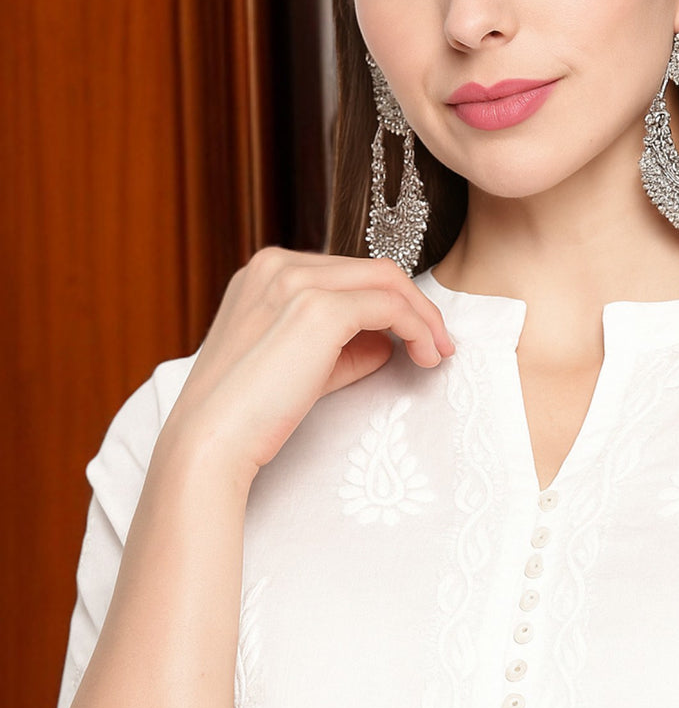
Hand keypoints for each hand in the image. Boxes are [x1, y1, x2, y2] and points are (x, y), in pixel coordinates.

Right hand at [160, 247, 454, 483]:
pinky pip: (389, 306)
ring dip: (423, 316)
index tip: (417, 338)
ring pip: (387, 280)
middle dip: (416, 307)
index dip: (389, 303)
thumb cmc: (247, 417)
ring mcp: (295, 280)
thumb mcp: (300, 369)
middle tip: (439, 347)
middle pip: (372, 270)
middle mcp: (277, 265)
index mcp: (265, 272)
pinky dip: (418, 328)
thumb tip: (389, 343)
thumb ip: (342, 350)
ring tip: (437, 354)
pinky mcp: (317, 308)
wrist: (211, 443)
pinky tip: (425, 357)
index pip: (347, 274)